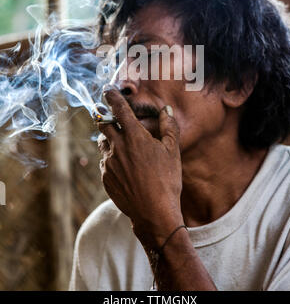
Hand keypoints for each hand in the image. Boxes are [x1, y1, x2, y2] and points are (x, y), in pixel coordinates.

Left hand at [97, 88, 183, 249]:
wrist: (154, 213)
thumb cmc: (167, 180)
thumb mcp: (172, 151)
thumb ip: (169, 127)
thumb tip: (167, 110)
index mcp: (134, 136)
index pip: (118, 108)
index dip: (112, 96)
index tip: (108, 90)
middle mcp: (117, 146)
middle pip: (103, 124)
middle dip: (106, 117)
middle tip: (112, 117)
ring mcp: (108, 163)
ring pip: (102, 143)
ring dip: (109, 139)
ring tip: (121, 144)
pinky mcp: (105, 178)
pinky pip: (104, 161)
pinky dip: (111, 158)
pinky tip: (124, 167)